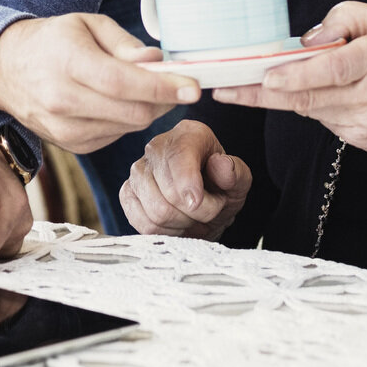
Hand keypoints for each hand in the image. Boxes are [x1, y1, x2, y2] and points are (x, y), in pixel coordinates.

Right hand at [0, 13, 198, 153]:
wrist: (4, 69)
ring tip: (146, 88)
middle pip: (133, 113)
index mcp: (68, 63)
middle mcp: (63, 101)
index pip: (124, 83)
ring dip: (148, 111)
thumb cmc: (52, 41)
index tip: (193, 87)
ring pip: (128, 128)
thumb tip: (158, 61)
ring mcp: (64, 128)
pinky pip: (115, 137)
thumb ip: (125, 44)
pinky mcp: (70, 145)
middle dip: (165, 101)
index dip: (164, 87)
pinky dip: (127, 121)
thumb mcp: (88, 25)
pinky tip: (120, 103)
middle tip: (179, 84)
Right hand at [119, 119, 251, 240]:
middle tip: (211, 209)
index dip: (187, 182)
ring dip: (183, 223)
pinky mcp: (127, 194)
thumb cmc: (220, 188)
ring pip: (157, 211)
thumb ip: (235, 172)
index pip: (179, 155)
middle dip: (197, 212)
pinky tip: (177, 223)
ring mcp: (138, 171)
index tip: (197, 202)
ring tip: (194, 216)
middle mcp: (156, 147)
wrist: (204, 204)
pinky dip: (165, 232)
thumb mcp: (239, 181)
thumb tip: (221, 164)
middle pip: (169, 192)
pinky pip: (143, 224)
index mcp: (187, 135)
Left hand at [214, 2, 366, 177]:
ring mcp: (364, 123)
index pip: (334, 69)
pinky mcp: (358, 140)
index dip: (297, 76)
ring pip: (309, 109)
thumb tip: (309, 37)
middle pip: (308, 97)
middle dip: (261, 94)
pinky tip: (296, 93)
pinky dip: (307, 104)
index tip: (267, 77)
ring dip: (275, 100)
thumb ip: (349, 16)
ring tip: (237, 88)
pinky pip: (322, 118)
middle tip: (225, 89)